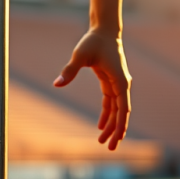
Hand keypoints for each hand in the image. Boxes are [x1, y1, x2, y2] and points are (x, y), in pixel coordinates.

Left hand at [53, 28, 131, 149]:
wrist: (103, 30)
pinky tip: (100, 126)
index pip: (123, 106)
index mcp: (119, 79)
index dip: (120, 123)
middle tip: (110, 148)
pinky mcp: (111, 81)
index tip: (118, 138)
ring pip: (116, 109)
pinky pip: (111, 102)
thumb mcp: (80, 54)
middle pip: (121, 112)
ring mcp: (117, 82)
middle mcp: (122, 83)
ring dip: (111, 124)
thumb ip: (70, 70)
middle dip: (116, 130)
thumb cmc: (93, 41)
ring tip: (102, 142)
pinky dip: (107, 114)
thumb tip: (57, 84)